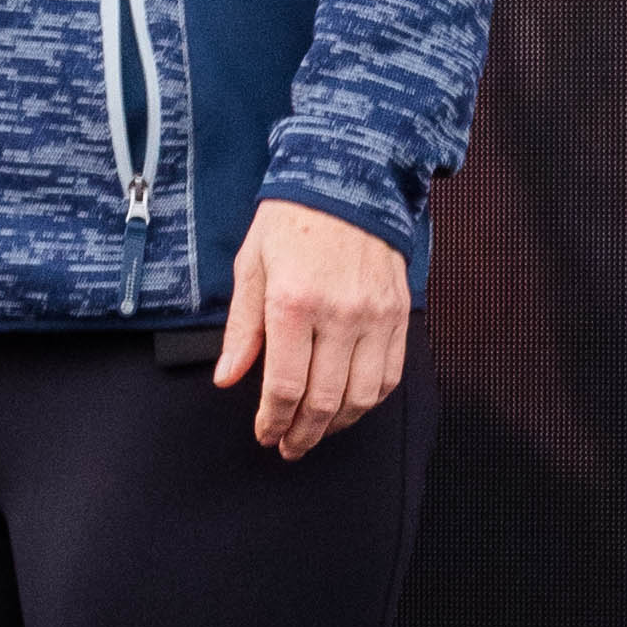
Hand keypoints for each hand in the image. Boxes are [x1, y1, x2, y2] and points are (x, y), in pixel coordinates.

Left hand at [215, 198, 411, 458]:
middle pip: (325, 400)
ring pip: (362, 396)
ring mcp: (375, 315)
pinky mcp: (399, 313)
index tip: (265, 435)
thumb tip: (227, 377)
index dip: (273, 421)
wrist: (347, 179)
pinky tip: (350, 405)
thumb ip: (241, 329)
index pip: (285, 386)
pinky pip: (390, 374)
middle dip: (304, 434)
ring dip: (338, 425)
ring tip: (318, 432)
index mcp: (293, 303)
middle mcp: (339, 314)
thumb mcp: (251, 267)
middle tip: (289, 446)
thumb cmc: (291, 221)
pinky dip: (370, 399)